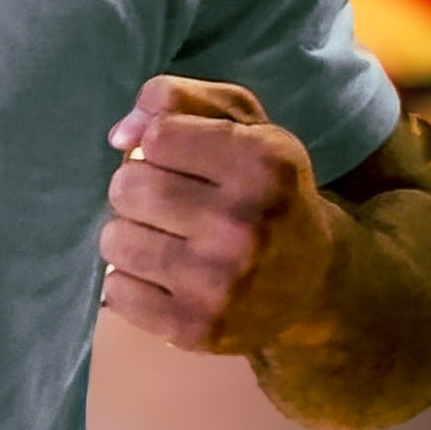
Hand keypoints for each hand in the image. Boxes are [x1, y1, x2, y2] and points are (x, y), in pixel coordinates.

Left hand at [99, 76, 341, 354]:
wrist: (316, 284)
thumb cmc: (266, 191)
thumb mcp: (244, 125)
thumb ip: (178, 99)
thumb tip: (120, 134)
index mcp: (265, 164)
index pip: (156, 137)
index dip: (157, 144)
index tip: (178, 158)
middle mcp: (245, 225)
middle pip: (127, 187)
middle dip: (136, 187)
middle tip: (165, 201)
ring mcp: (220, 284)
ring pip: (114, 239)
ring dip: (128, 233)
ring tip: (163, 237)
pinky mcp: (196, 329)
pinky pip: (114, 290)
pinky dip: (128, 280)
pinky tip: (162, 275)